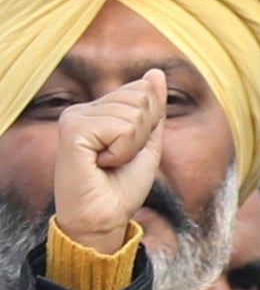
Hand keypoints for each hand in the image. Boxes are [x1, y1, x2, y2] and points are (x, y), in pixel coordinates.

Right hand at [54, 71, 165, 255]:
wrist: (104, 217)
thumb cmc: (123, 185)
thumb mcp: (148, 142)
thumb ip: (153, 108)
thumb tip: (156, 72)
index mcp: (96, 110)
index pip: (142, 91)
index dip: (150, 124)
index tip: (128, 151)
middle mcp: (81, 109)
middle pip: (141, 98)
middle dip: (143, 134)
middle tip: (119, 159)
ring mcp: (74, 116)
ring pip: (134, 114)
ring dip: (131, 146)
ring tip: (109, 163)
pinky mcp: (72, 129)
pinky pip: (121, 128)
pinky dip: (122, 151)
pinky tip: (101, 163)